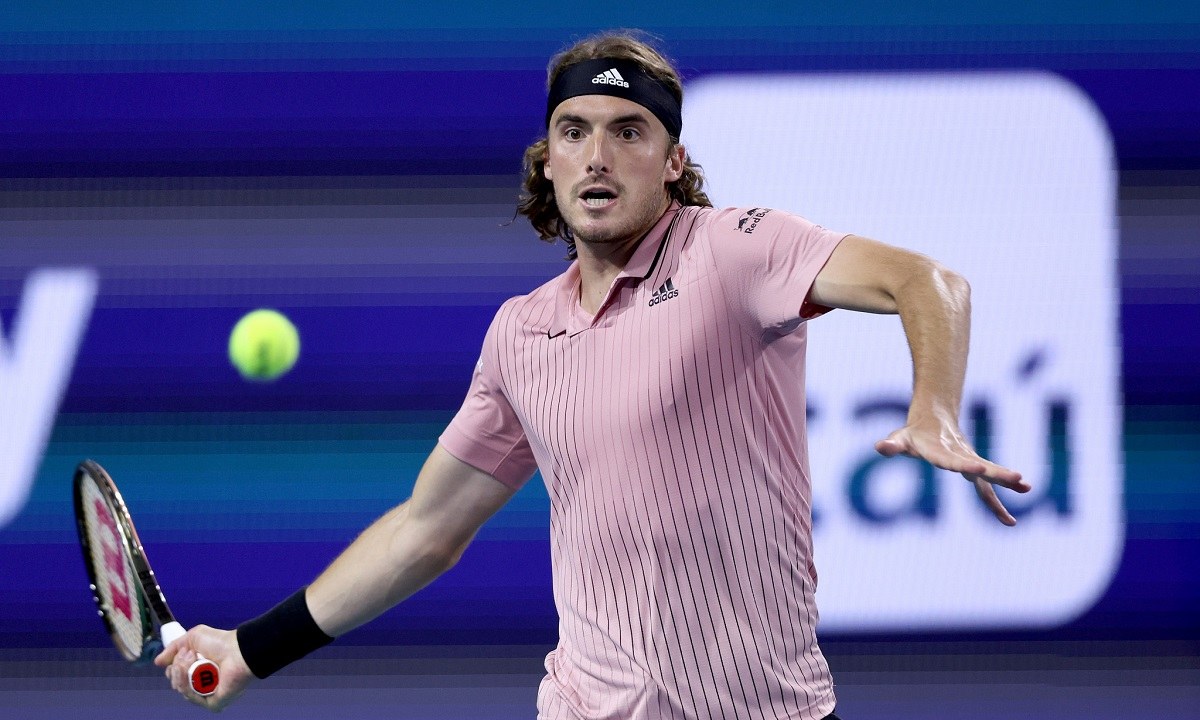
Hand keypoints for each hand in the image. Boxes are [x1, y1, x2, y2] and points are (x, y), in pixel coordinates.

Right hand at [154, 625, 254, 711]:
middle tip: (190, 655)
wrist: (237, 650)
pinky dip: (189, 684)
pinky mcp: (213, 703)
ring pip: (181, 690)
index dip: (174, 665)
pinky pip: (193, 698)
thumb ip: (173, 648)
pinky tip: (194, 673)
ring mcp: (206, 695)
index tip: (183, 652)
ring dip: (182, 673)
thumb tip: (157, 662)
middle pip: (175, 683)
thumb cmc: (220, 642)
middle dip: (178, 668)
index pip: (174, 675)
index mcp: (196, 670)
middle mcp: (200, 684)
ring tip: (193, 659)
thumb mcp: (192, 638)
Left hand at [875, 418, 1030, 525]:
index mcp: (940, 450)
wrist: (934, 419)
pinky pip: (986, 490)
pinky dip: (996, 505)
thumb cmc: (913, 434)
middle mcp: (959, 456)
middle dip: (998, 473)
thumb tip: (880, 447)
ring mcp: (970, 462)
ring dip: (1006, 484)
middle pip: (981, 466)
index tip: (977, 468)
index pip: (951, 460)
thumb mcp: (900, 438)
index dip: (963, 464)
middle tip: (1018, 478)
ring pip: (989, 476)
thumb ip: (892, 445)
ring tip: (1027, 488)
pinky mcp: (974, 470)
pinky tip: (1010, 522)